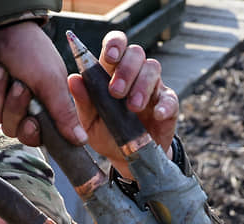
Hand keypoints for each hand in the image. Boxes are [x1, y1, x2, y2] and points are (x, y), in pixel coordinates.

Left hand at [0, 20, 87, 146]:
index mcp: (43, 108)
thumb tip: (82, 141)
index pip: (39, 138)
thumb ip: (64, 113)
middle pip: (15, 131)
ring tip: (0, 72)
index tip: (32, 121)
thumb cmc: (30, 52)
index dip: (33, 132)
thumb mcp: (51, 81)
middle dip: (14, 107)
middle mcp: (22, 111)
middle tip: (18, 84)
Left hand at [68, 31, 178, 176]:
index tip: (109, 56)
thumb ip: (83, 101)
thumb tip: (73, 79)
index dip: (115, 44)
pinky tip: (157, 114)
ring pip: (153, 69)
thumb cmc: (107, 134)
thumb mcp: (90, 122)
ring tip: (132, 108)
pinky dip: (164, 105)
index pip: (116, 45)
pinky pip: (170, 98)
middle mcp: (134, 75)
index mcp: (112, 73)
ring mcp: (153, 88)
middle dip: (126, 69)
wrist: (127, 160)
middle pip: (136, 53)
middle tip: (116, 92)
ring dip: (142, 85)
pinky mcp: (168, 106)